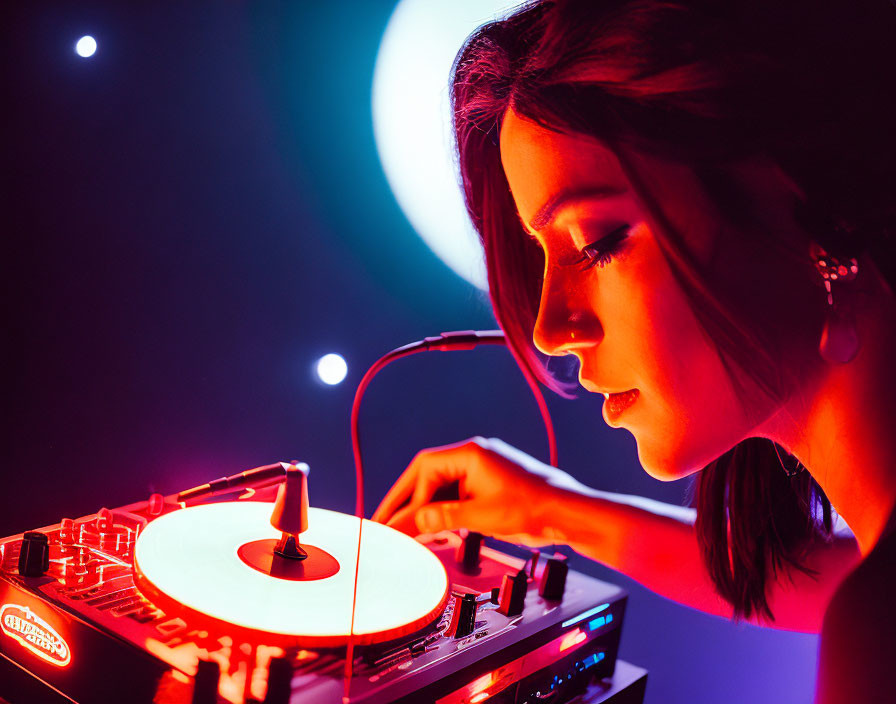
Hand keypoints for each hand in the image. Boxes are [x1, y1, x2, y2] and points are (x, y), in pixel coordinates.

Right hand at [372, 436, 578, 545]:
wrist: (567, 513)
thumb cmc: (534, 508)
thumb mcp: (483, 516)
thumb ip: (445, 517)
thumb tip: (415, 521)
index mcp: (470, 454)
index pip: (425, 469)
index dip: (404, 496)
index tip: (391, 519)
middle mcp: (473, 458)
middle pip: (428, 477)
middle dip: (406, 501)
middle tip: (384, 523)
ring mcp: (481, 473)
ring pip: (440, 489)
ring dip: (423, 510)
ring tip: (402, 532)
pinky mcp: (487, 489)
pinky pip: (455, 497)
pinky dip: (441, 513)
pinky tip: (429, 530)